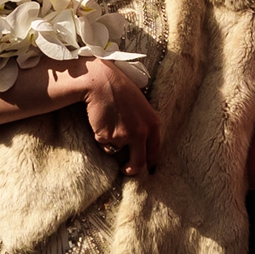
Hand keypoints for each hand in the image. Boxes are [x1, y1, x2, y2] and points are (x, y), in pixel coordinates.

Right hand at [81, 57, 162, 178]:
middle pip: (139, 162)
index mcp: (153, 124)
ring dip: (110, 143)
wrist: (102, 82)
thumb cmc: (120, 90)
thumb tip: (142, 143)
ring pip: (116, 150)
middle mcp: (141, 133)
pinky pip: (103, 143)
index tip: (147, 168)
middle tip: (126, 170)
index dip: (150, 162)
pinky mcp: (108, 137)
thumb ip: (144, 124)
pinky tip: (101, 120)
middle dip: (132, 169)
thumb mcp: (142, 106)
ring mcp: (124, 136)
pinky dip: (100, 136)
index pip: (155, 151)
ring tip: (108, 122)